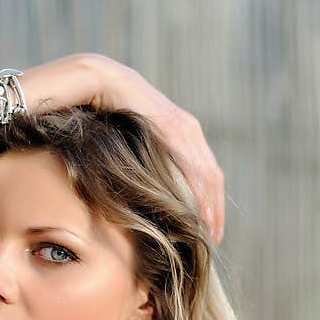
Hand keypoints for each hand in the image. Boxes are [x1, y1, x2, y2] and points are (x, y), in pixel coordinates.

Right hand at [84, 55, 225, 243]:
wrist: (103, 82)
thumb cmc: (111, 111)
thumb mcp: (134, 141)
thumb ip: (147, 159)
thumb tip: (145, 185)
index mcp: (184, 133)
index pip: (206, 173)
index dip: (212, 201)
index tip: (210, 226)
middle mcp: (190, 130)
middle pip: (213, 177)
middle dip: (217, 209)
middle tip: (216, 237)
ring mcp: (184, 128)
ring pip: (207, 174)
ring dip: (212, 206)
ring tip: (211, 232)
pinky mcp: (173, 128)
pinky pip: (192, 165)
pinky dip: (198, 192)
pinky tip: (200, 212)